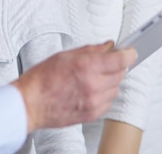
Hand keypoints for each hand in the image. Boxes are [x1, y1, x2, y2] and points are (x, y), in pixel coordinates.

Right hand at [12, 41, 136, 132]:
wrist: (30, 103)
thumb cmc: (41, 79)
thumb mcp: (64, 55)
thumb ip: (90, 50)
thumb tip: (107, 46)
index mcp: (86, 66)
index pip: (121, 60)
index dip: (129, 54)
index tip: (130, 51)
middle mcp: (93, 85)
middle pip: (121, 73)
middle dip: (116, 66)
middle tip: (105, 62)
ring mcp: (94, 101)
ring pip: (116, 88)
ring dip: (110, 81)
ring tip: (94, 77)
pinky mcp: (92, 114)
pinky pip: (109, 101)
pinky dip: (104, 94)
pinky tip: (91, 89)